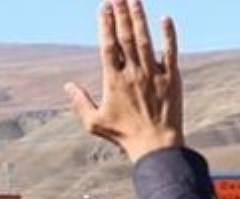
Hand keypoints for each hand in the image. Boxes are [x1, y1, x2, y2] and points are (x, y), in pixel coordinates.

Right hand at [65, 0, 184, 162]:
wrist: (156, 144)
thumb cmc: (123, 135)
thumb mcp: (94, 123)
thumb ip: (80, 102)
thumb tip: (67, 86)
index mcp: (114, 81)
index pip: (108, 46)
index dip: (105, 25)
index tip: (104, 7)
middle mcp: (133, 73)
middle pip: (126, 36)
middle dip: (121, 13)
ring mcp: (154, 73)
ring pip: (145, 39)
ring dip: (139, 17)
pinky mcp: (172, 77)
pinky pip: (170, 51)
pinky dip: (168, 34)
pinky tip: (165, 18)